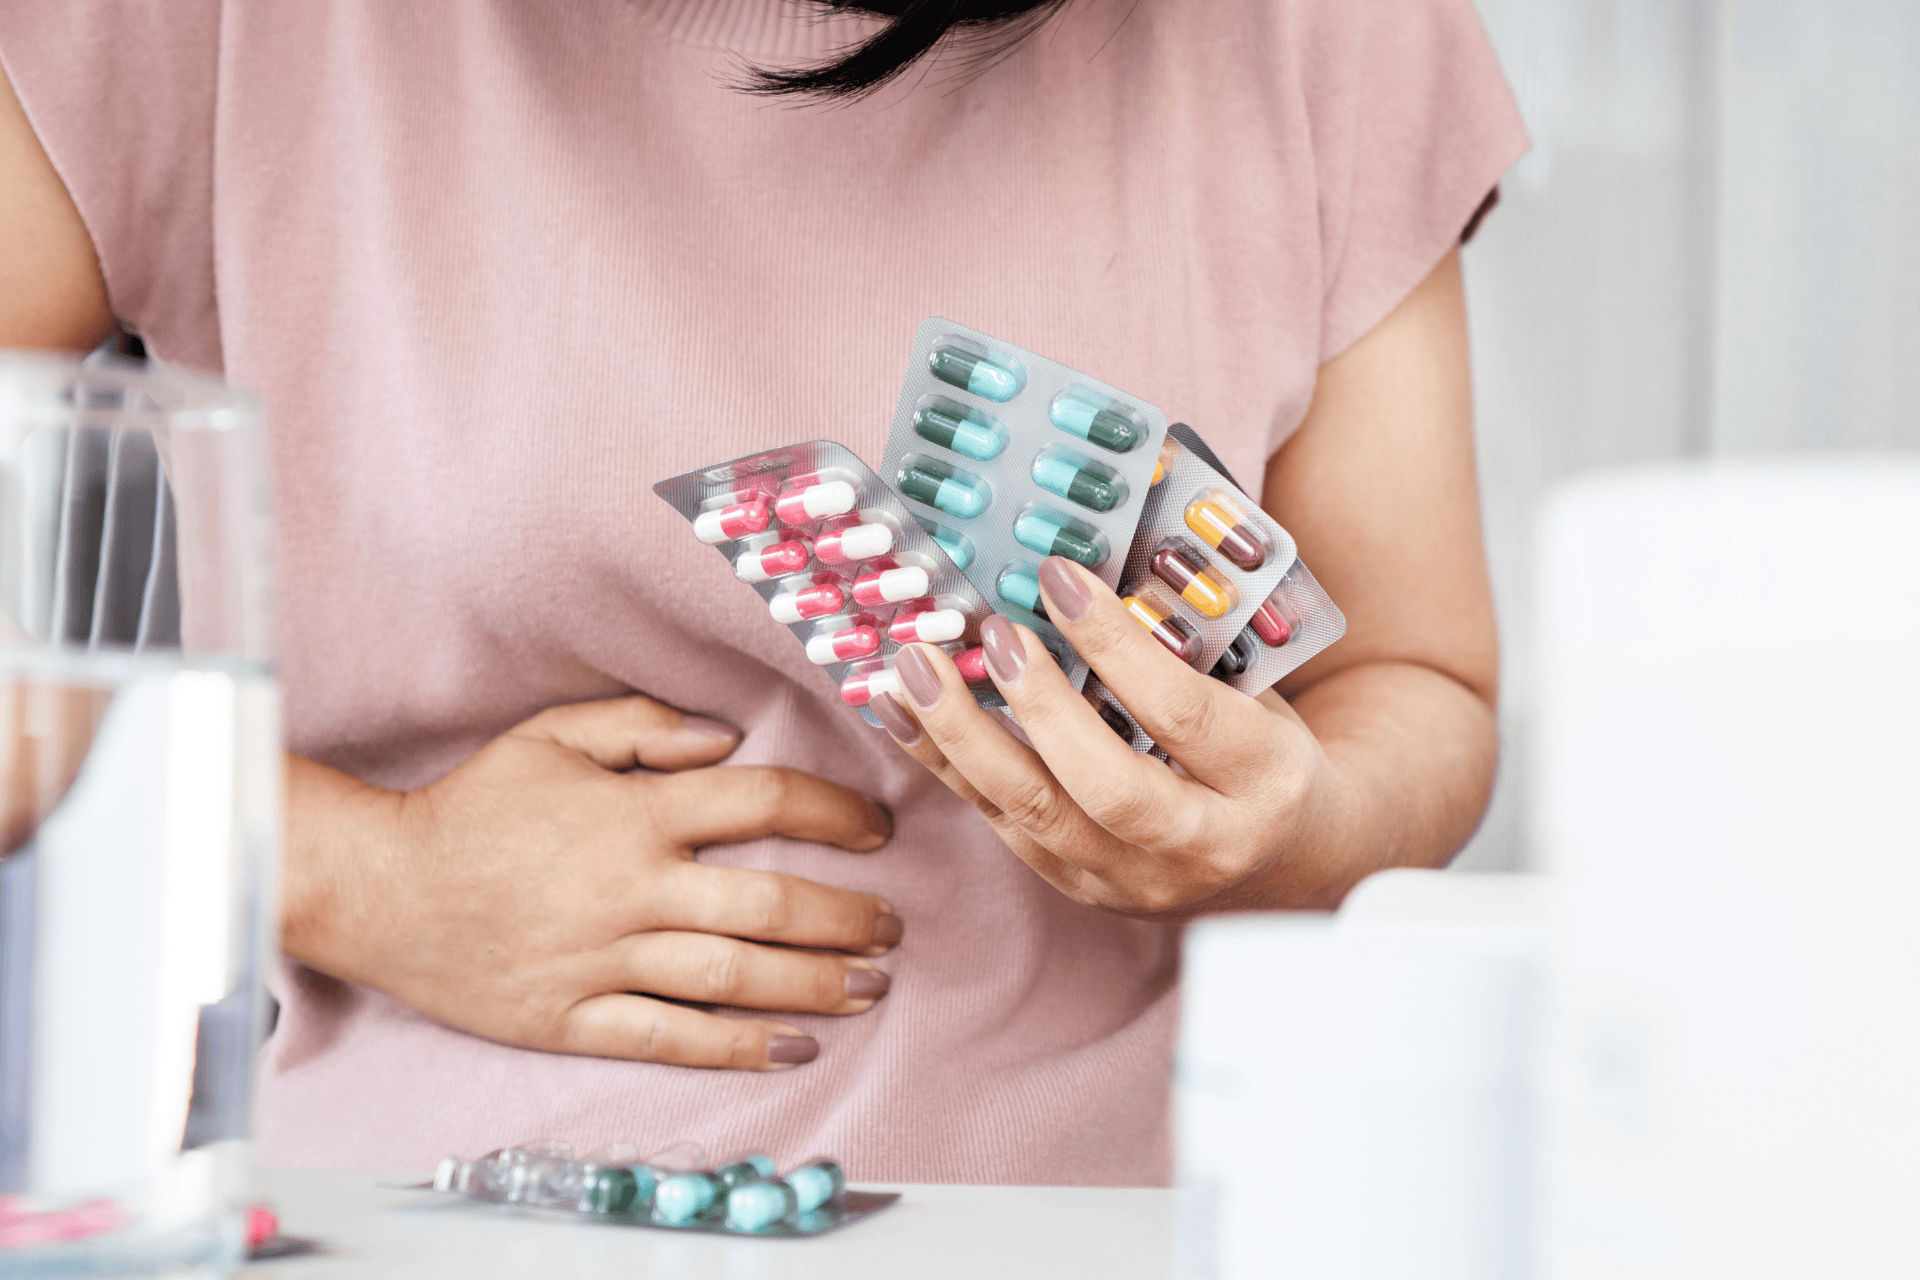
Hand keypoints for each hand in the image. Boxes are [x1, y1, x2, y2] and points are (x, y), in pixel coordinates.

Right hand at [282, 696, 901, 1070]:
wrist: (376, 887)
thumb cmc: (470, 804)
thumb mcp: (550, 736)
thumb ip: (642, 728)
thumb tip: (727, 738)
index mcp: (631, 813)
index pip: (760, 803)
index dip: (831, 814)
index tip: (874, 829)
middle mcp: (628, 888)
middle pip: (766, 905)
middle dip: (844, 917)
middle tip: (891, 925)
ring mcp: (602, 960)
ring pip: (731, 977)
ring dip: (812, 982)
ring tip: (870, 985)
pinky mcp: (572, 1019)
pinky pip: (669, 1038)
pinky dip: (735, 1045)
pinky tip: (793, 1043)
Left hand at [869, 557, 1340, 917]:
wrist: (1283, 858)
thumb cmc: (1260, 749)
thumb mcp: (1254, 691)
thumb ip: (1184, 642)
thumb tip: (1077, 558)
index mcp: (1264, 782)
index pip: (1181, 713)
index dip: (1115, 644)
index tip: (1059, 577)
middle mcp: (1202, 845)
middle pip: (1107, 787)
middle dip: (1039, 706)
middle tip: (992, 633)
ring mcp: (1132, 879)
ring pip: (1035, 817)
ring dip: (964, 738)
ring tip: (916, 667)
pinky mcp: (1077, 885)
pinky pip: (998, 823)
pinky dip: (944, 762)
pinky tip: (899, 709)